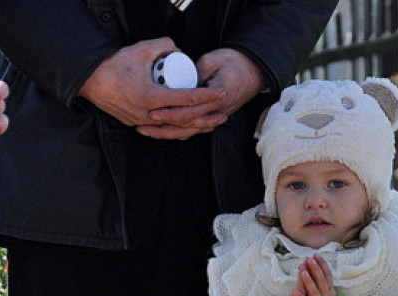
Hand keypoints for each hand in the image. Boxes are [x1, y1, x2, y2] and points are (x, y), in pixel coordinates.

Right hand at [79, 38, 227, 138]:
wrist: (90, 81)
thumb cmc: (112, 66)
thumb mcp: (140, 50)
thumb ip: (162, 45)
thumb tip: (178, 49)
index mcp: (151, 97)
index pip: (186, 98)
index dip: (207, 96)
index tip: (221, 92)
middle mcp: (148, 114)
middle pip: (185, 118)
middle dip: (208, 114)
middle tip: (224, 108)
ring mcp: (143, 121)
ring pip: (176, 127)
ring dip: (197, 124)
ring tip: (213, 121)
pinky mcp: (138, 124)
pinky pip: (164, 128)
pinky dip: (179, 127)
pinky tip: (191, 125)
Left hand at [142, 48, 266, 138]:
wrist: (254, 71)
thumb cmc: (234, 62)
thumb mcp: (212, 60)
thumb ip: (195, 71)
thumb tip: (178, 80)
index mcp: (216, 98)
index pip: (190, 111)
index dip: (169, 113)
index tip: (152, 111)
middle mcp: (216, 112)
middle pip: (186, 126)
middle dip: (163, 128)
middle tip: (143, 125)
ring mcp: (216, 116)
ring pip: (190, 131)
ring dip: (167, 134)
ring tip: (148, 132)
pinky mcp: (214, 117)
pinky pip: (195, 129)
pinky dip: (179, 132)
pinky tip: (164, 132)